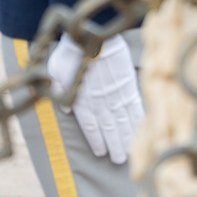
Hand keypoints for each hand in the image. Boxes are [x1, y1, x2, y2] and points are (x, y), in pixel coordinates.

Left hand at [47, 34, 143, 164]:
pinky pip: (135, 109)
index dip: (96, 140)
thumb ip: (59, 91)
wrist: (95, 36)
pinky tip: (141, 134)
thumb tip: (66, 112)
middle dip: (113, 146)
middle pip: (109, 129)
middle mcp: (100, 102)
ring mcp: (116, 96)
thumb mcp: (55, 70)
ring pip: (122, 123)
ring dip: (125, 140)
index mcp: (82, 100)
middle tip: (117, 160)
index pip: (90, 126)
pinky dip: (138, 123)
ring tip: (128, 155)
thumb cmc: (71, 51)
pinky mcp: (129, 88)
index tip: (101, 152)